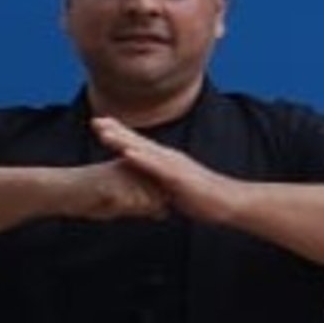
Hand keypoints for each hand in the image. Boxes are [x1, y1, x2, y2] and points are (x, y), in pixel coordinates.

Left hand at [90, 115, 239, 224]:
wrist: (228, 202)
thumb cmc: (204, 198)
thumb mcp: (177, 190)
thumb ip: (163, 186)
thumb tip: (152, 189)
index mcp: (167, 160)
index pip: (139, 145)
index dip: (120, 134)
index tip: (101, 124)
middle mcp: (169, 157)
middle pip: (138, 141)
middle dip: (115, 130)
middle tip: (94, 120)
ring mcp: (173, 165)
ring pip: (143, 150)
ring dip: (123, 140)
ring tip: (104, 132)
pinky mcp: (177, 177)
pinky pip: (155, 167)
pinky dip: (140, 159)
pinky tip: (126, 153)